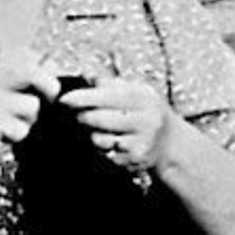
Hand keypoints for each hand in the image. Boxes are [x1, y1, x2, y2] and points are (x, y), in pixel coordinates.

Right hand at [0, 49, 59, 173]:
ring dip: (28, 121)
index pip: (29, 55)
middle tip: (46, 101)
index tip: (46, 86)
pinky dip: (16, 137)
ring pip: (32, 104)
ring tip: (9, 126)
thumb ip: (17, 84)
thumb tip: (53, 76)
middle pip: (34, 71)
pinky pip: (21, 129)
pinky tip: (0, 137)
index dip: (47, 69)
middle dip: (49, 87)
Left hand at [58, 78, 177, 171]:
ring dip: (90, 133)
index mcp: (144, 98)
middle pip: (99, 118)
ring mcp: (140, 142)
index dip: (83, 98)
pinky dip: (99, 148)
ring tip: (94, 128)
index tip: (64, 99)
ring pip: (98, 138)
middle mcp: (145, 120)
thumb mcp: (136, 92)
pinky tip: (106, 142)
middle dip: (82, 116)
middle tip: (74, 114)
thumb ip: (111, 83)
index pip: (108, 95)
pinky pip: (104, 154)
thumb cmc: (146, 111)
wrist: (171, 144)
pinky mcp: (134, 160)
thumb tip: (86, 74)